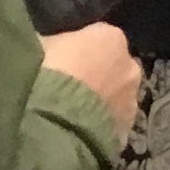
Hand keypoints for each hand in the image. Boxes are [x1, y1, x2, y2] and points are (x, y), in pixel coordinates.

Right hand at [39, 24, 144, 142]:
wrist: (53, 125)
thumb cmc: (44, 76)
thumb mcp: (37, 47)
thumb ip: (49, 45)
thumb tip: (42, 48)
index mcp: (111, 38)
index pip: (97, 37)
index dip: (76, 49)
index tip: (59, 60)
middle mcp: (129, 65)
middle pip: (111, 66)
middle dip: (93, 75)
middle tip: (65, 88)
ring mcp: (131, 100)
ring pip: (115, 96)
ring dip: (99, 102)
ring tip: (69, 114)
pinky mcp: (126, 131)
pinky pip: (111, 124)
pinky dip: (98, 126)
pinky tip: (76, 132)